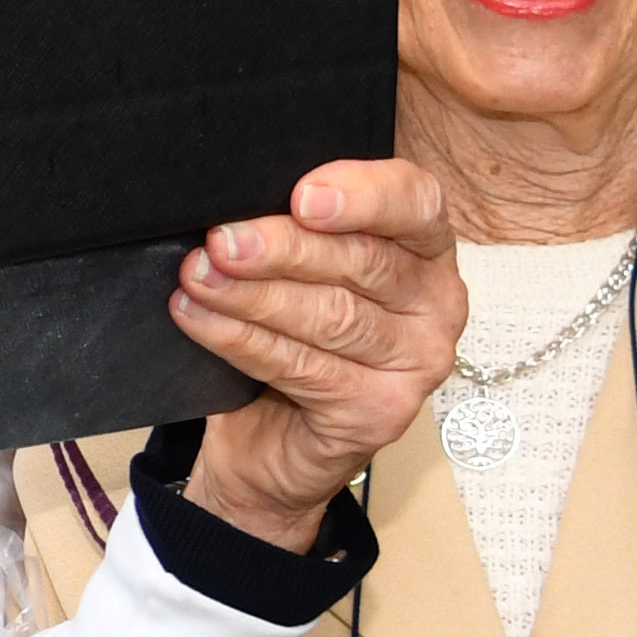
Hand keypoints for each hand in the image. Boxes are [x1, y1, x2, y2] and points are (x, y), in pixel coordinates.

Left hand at [172, 155, 463, 545]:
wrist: (273, 441)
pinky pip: (303, 367)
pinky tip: (201, 318)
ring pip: (331, 317)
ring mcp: (417, 363)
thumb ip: (296, 232)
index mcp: (427, 249)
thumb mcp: (302, 271)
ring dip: (252, 295)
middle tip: (221, 242)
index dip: (362, 195)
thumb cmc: (294, 337)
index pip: (415, 203)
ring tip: (198, 277)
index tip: (302, 196)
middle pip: (363, 262)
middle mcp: (437, 304)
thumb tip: (239, 207)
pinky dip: (242, 339)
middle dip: (283, 249)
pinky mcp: (381, 412)